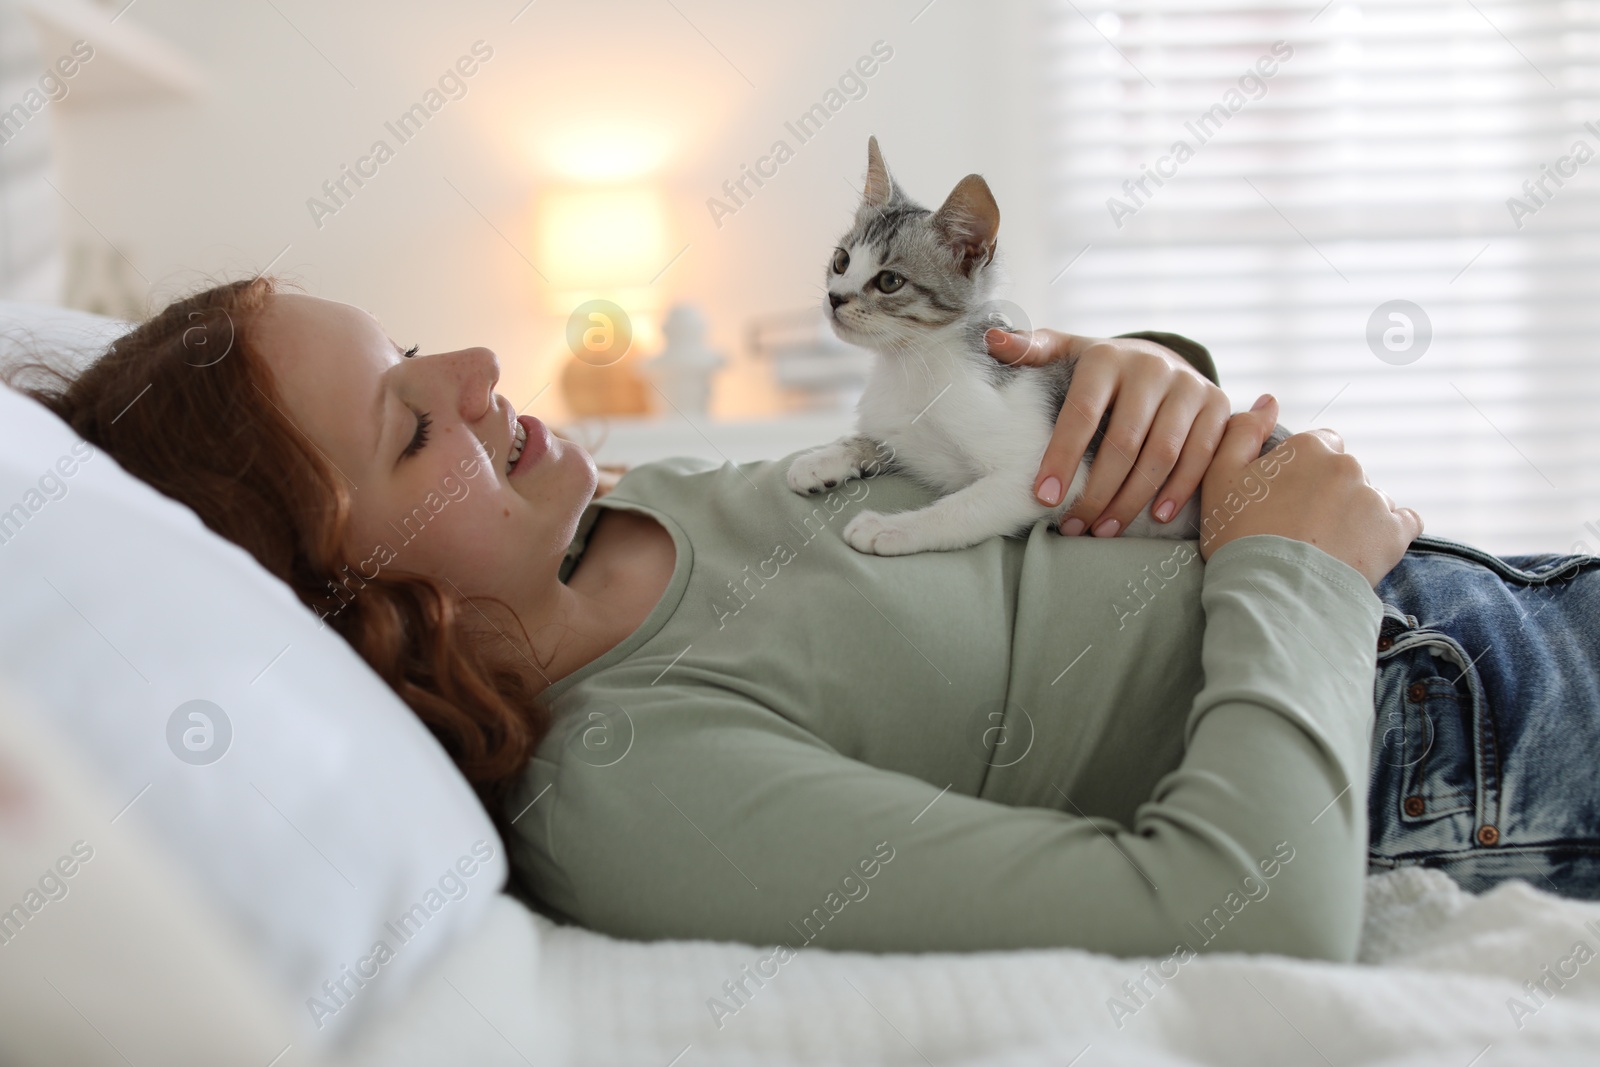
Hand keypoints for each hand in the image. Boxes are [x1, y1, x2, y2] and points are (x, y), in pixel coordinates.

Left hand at [984, 329, 1230, 537]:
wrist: (1162, 358)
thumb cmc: (1101, 369)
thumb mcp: (1066, 352)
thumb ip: (1031, 350)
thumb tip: (993, 340)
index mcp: (1106, 357)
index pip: (1081, 413)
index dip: (1062, 457)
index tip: (1043, 497)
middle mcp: (1151, 368)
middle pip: (1125, 442)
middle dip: (1097, 491)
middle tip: (1073, 527)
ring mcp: (1189, 386)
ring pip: (1162, 455)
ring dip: (1133, 501)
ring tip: (1103, 530)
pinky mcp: (1217, 405)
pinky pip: (1200, 457)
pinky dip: (1177, 491)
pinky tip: (1154, 517)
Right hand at [1197, 395, 1423, 587]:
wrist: (1273, 593)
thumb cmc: (1239, 536)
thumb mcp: (1220, 478)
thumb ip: (1243, 432)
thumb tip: (1270, 399)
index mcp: (1308, 448)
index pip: (1319, 444)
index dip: (1302, 471)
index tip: (1287, 500)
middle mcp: (1347, 465)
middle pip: (1345, 472)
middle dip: (1329, 493)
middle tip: (1303, 528)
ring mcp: (1374, 498)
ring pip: (1370, 498)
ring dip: (1356, 514)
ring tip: (1329, 547)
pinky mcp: (1395, 532)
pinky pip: (1404, 523)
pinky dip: (1388, 533)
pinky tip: (1363, 549)